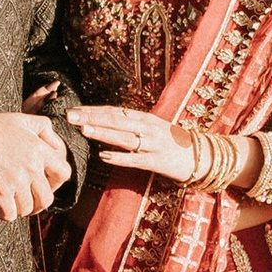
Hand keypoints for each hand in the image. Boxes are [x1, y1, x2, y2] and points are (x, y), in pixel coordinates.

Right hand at [0, 109, 70, 221]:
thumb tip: (56, 144)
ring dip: (18, 209)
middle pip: (46, 199)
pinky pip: (9, 215)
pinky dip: (1, 214)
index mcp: (39, 150)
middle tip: (26, 201)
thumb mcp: (20, 119)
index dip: (56, 183)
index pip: (64, 173)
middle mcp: (32, 167)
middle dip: (36, 203)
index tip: (45, 185)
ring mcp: (16, 181)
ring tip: (8, 202)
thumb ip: (43, 128)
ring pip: (27, 209)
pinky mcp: (0, 192)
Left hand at [71, 103, 197, 182]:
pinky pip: (135, 160)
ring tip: (84, 129)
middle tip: (70, 116)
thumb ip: (133, 124)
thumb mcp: (154, 127)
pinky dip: (119, 157)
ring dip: (103, 133)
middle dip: (92, 117)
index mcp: (145, 118)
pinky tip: (103, 156)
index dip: (93, 110)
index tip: (74, 109)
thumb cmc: (173, 142)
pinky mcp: (156, 162)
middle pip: (116, 121)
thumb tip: (107, 121)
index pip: (114, 112)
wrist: (201, 156)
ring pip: (124, 138)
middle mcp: (148, 128)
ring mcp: (152, 144)